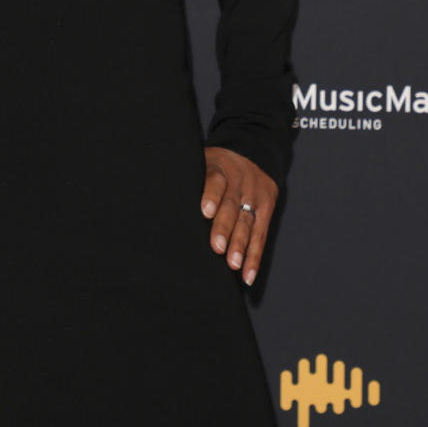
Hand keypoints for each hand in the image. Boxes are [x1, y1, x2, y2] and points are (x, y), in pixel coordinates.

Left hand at [201, 146, 277, 287]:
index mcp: (220, 168)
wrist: (254, 152)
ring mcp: (254, 197)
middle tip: (217, 247)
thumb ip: (190, 177)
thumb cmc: (218, 164)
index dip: (211, 195)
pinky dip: (255, 256)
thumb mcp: (204, 160)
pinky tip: (247, 274)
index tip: (205, 211)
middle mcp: (239, 183)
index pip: (216, 180)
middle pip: (232, 206)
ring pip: (247, 223)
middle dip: (225, 228)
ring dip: (241, 246)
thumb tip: (161, 192)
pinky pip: (261, 235)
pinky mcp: (267, 209)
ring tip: (233, 264)